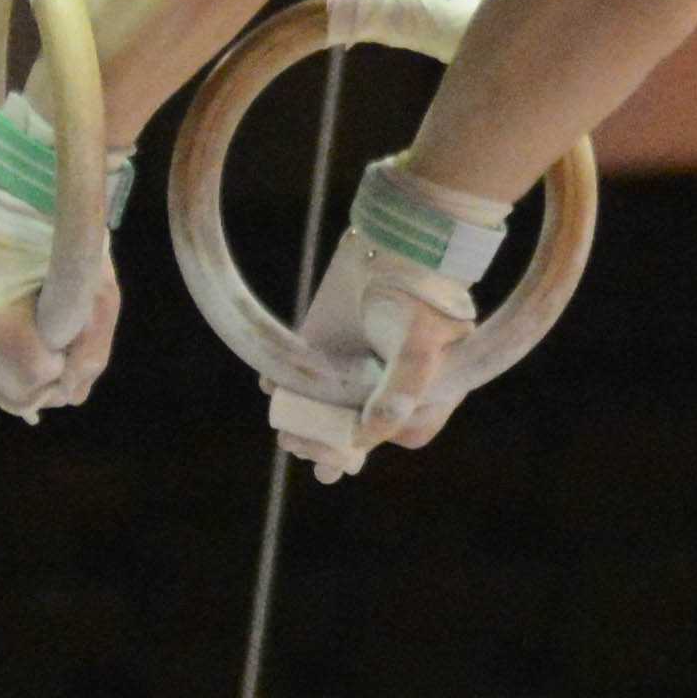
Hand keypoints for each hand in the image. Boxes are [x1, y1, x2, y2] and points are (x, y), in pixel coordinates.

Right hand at [0, 93, 126, 419]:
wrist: (33, 174)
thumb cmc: (73, 233)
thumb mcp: (98, 295)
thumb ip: (89, 353)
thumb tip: (69, 397)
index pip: (27, 382)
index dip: (58, 374)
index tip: (72, 344)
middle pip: (0, 382)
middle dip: (38, 378)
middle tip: (64, 350)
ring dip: (18, 355)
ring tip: (43, 322)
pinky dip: (1, 333)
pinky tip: (21, 311)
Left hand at [264, 157, 509, 481]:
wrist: (401, 239)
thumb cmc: (423, 297)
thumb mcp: (420, 349)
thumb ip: (399, 395)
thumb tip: (366, 438)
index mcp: (424, 397)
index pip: (386, 437)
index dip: (352, 450)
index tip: (328, 459)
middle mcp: (389, 388)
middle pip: (352, 431)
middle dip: (321, 444)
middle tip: (296, 444)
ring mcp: (357, 366)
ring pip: (324, 407)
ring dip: (301, 420)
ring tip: (286, 429)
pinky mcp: (329, 343)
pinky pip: (303, 374)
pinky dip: (284, 384)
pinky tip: (272, 386)